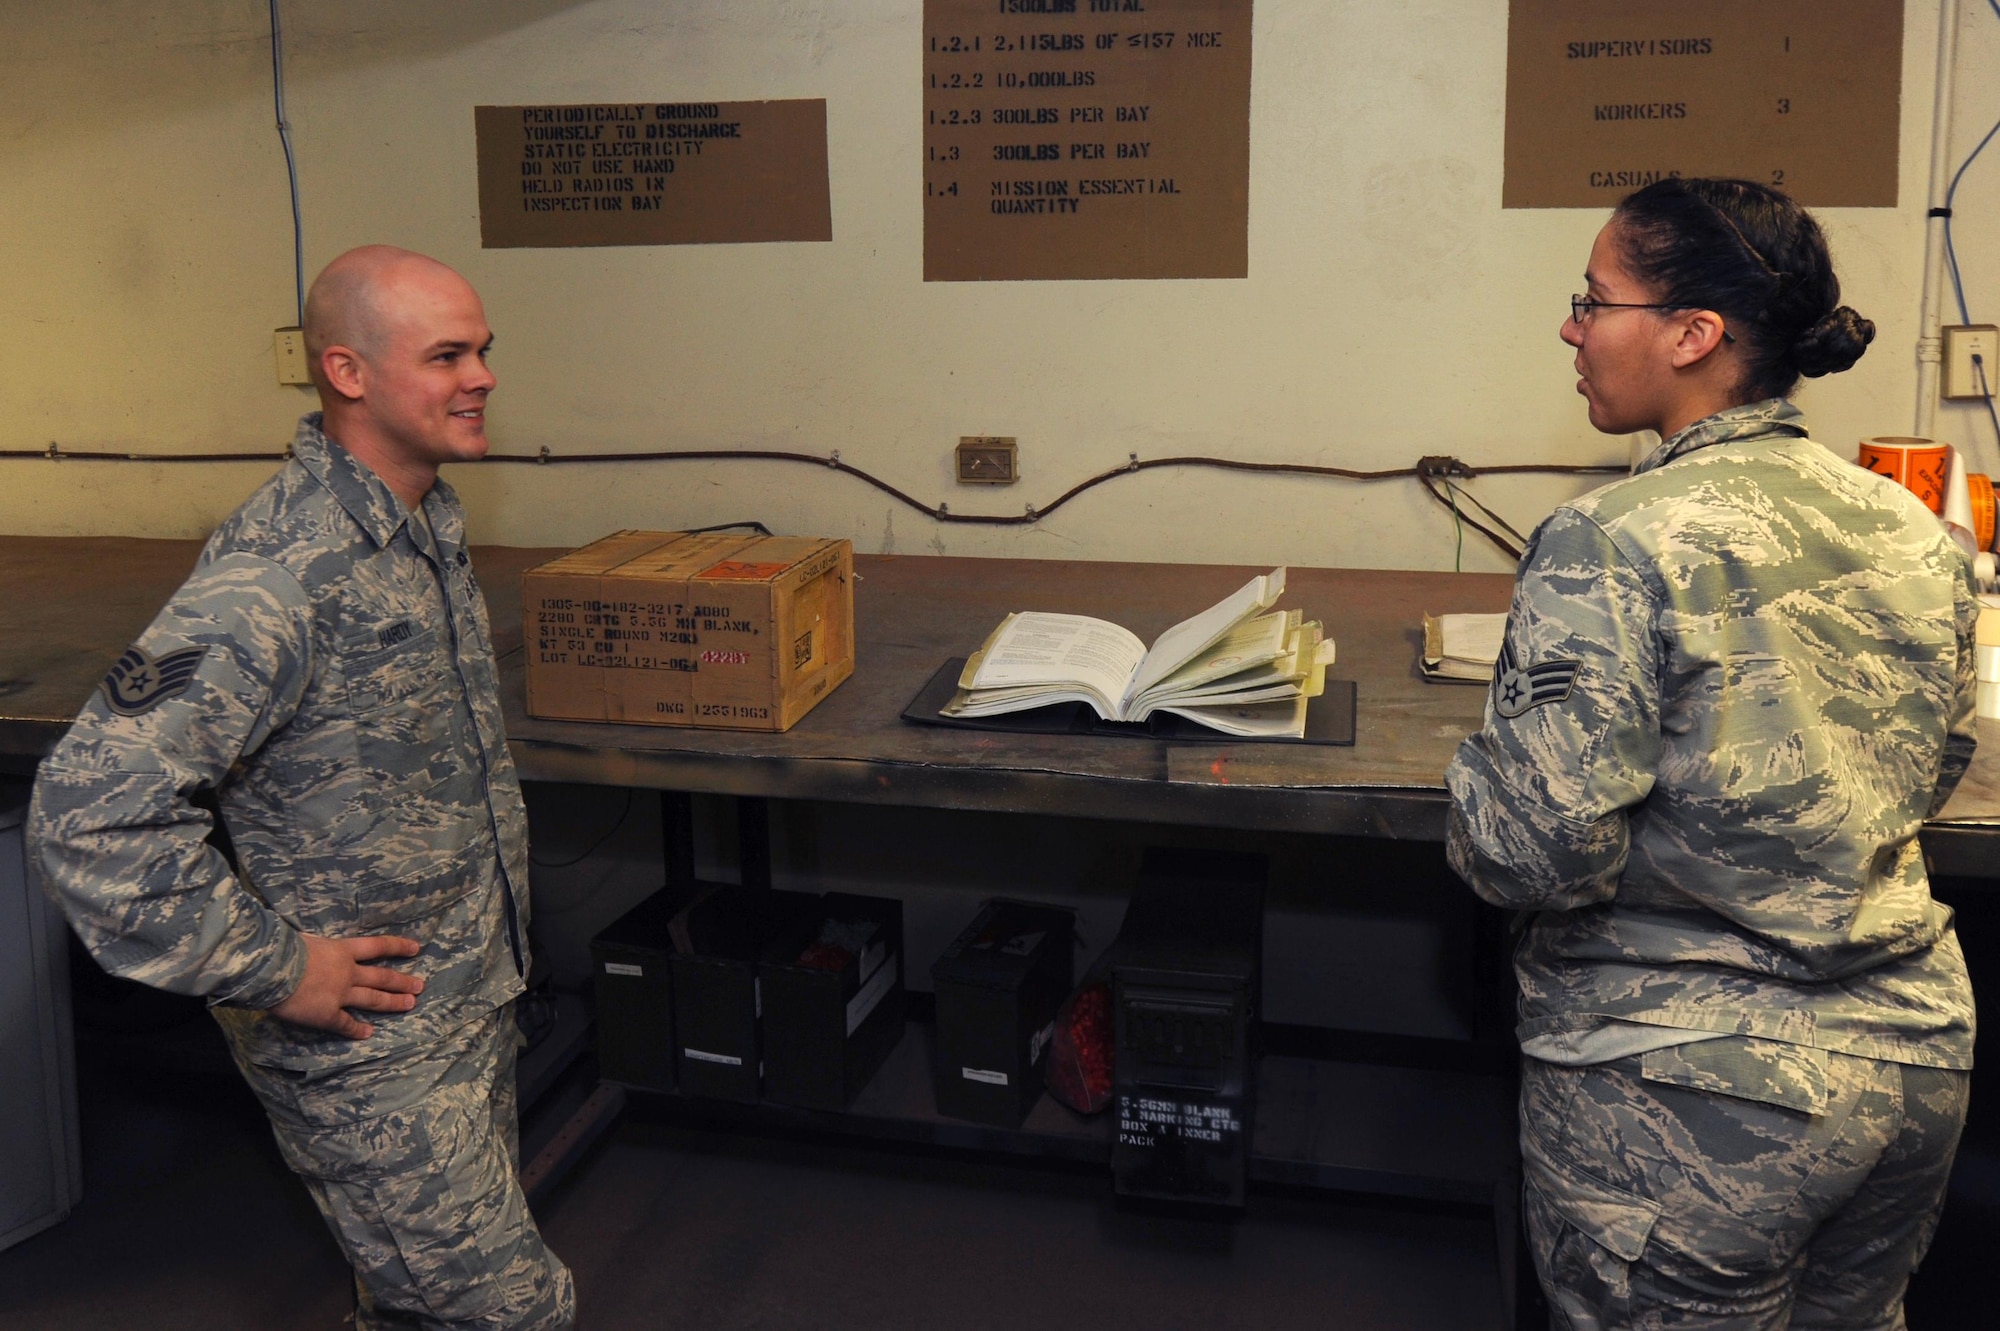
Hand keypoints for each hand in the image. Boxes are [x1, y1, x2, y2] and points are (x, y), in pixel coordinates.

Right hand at [269, 932, 424, 1038]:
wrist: (272, 970)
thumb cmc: (283, 949)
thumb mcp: (307, 939)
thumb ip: (319, 946)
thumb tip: (317, 946)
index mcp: (342, 950)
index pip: (377, 946)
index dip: (397, 947)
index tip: (416, 949)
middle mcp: (348, 972)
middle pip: (381, 977)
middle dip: (402, 982)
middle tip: (420, 986)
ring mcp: (340, 995)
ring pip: (373, 999)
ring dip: (392, 1003)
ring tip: (410, 1005)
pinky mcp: (328, 1015)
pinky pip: (346, 1024)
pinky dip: (357, 1030)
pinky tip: (368, 1033)